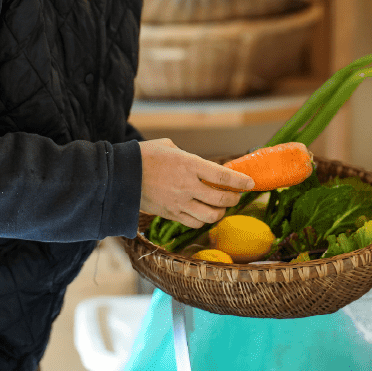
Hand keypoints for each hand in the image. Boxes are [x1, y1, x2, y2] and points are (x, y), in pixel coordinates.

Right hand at [138, 138, 254, 228]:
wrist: (121, 175)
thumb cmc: (144, 156)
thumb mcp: (169, 147)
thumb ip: (188, 157)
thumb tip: (198, 165)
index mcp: (189, 165)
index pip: (223, 177)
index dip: (240, 182)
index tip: (250, 183)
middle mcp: (187, 186)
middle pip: (221, 199)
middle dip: (234, 199)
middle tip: (236, 195)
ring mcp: (179, 203)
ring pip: (211, 216)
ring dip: (220, 212)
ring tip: (221, 207)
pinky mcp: (171, 215)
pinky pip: (194, 223)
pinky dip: (203, 220)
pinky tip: (203, 213)